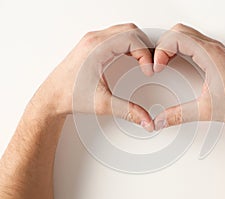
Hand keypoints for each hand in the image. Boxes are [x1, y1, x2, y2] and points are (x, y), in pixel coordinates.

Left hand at [31, 23, 154, 130]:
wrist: (51, 98)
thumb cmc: (68, 96)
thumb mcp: (103, 104)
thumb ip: (128, 111)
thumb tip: (145, 119)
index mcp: (96, 48)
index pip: (132, 39)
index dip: (146, 54)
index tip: (148, 69)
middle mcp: (94, 40)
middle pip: (130, 31)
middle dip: (145, 46)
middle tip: (149, 64)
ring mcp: (92, 41)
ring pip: (124, 30)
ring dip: (137, 44)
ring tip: (143, 61)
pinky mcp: (91, 45)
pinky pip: (116, 36)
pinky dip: (128, 44)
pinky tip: (131, 57)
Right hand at [153, 23, 224, 129]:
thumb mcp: (206, 110)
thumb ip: (179, 115)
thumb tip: (161, 119)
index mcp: (211, 55)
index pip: (178, 38)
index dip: (161, 50)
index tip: (157, 66)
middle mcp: (213, 48)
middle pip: (179, 31)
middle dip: (163, 44)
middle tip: (158, 62)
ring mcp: (215, 50)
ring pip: (185, 33)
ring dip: (170, 44)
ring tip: (164, 61)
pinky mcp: (216, 54)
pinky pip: (192, 41)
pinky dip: (179, 47)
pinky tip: (176, 60)